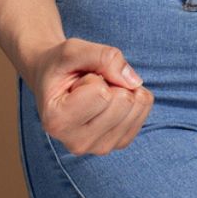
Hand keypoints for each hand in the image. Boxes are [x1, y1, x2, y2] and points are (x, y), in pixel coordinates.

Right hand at [28, 37, 151, 155]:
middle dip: (111, 82)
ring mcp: (99, 147)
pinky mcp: (118, 144)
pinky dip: (132, 96)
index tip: (76, 82)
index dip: (94, 77)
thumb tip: (134, 82)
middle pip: (123, 101)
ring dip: (121, 89)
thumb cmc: (60, 66)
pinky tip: (109, 100)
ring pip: (136, 106)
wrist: (53, 82)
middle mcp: (77, 143)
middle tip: (88, 86)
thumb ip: (102, 57)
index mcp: (57, 122)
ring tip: (96, 93)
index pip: (102, 93)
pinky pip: (143, 110)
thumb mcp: (72, 49)